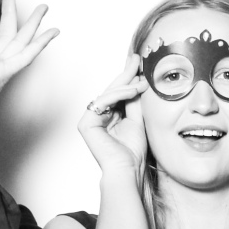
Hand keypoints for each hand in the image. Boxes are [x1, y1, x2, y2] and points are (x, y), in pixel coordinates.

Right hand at [78, 54, 148, 172]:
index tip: (140, 64)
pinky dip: (118, 95)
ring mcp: (90, 120)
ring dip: (126, 85)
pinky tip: (133, 91)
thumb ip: (136, 100)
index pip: (118, 92)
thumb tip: (138, 78)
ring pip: (108, 94)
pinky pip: (102, 102)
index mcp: (109, 116)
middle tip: (137, 59)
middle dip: (126, 74)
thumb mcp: (138, 119)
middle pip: (112, 90)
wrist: (129, 169)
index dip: (129, 78)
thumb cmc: (134, 151)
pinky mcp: (86, 124)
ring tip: (142, 81)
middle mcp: (98, 116)